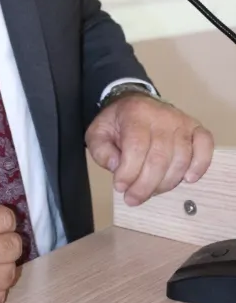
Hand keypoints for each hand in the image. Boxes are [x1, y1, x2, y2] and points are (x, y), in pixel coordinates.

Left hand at [86, 94, 213, 205]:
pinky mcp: (195, 129)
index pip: (136, 146)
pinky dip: (200, 165)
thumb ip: (100, 150)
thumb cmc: (118, 123)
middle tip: (133, 199)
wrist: (135, 104)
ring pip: (180, 159)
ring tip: (150, 192)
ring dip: (166, 183)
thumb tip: (116, 166)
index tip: (120, 187)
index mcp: (135, 114)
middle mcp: (162, 116)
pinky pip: (205, 147)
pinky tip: (187, 179)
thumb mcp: (98, 133)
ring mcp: (181, 122)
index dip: (129, 172)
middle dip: (145, 185)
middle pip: (159, 158)